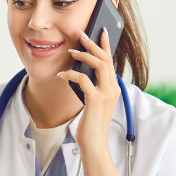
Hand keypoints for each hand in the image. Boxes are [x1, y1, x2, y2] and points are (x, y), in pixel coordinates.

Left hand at [58, 28, 120, 150]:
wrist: (94, 143)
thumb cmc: (91, 124)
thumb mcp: (93, 102)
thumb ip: (92, 87)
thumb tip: (81, 71)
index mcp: (113, 88)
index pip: (111, 61)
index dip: (106, 45)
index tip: (100, 31)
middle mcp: (112, 89)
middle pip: (106, 59)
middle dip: (93, 44)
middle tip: (82, 34)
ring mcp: (106, 94)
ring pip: (99, 65)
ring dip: (84, 55)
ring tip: (72, 51)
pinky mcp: (96, 100)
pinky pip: (83, 80)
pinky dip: (71, 74)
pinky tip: (62, 74)